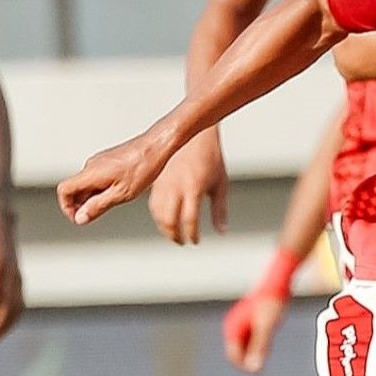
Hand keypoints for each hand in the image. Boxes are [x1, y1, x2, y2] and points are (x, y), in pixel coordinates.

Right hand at [59, 132, 174, 226]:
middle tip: (97, 215)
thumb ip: (98, 206)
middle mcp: (91, 165)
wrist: (156, 146)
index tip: (79, 218)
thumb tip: (81, 217)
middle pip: (74, 188)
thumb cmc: (143, 167)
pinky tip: (118, 191)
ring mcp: (99, 161)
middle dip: (81, 205)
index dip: (66, 207)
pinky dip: (100, 189)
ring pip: (86, 183)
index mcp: (91, 173)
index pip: (64, 190)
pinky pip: (95, 177)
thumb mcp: (121, 194)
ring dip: (92, 197)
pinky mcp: (107, 160)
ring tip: (113, 202)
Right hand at [148, 130, 228, 245]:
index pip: (189, 220)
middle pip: (168, 220)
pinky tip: (165, 219)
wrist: (194, 133)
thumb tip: (222, 232)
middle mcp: (176, 186)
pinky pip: (153, 203)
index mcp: (193, 188)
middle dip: (174, 235)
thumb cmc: (211, 157)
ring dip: (164, 228)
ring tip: (174, 234)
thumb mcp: (220, 184)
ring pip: (157, 213)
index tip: (195, 241)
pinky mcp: (156, 179)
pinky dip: (157, 215)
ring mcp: (163, 183)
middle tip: (182, 241)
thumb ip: (220, 210)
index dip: (192, 234)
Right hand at [222, 289, 289, 373]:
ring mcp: (239, 323)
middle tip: (265, 358)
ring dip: (254, 350)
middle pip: (237, 352)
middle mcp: (232, 325)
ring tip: (268, 345)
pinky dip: (258, 343)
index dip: (245, 366)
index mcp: (232, 328)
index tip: (260, 371)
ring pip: (244, 346)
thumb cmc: (272, 304)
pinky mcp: (247, 320)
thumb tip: (254, 368)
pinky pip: (249, 339)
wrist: (277, 283)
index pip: (233, 356)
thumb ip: (260, 348)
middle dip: (250, 358)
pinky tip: (268, 337)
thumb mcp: (267, 328)